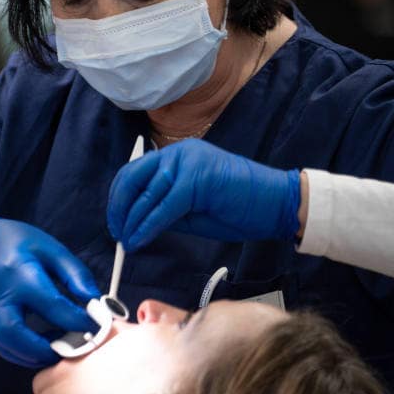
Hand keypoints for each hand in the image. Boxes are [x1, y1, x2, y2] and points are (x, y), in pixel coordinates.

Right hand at [0, 218, 101, 368]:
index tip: (97, 326)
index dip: (77, 320)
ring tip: (59, 349)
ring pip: (5, 346)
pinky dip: (24, 354)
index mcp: (18, 272)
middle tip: (71, 350)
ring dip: (34, 355)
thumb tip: (95, 302)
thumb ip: (75, 275)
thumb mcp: (51, 249)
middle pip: (13, 333)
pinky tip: (43, 347)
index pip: (50, 304)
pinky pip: (3, 346)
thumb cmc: (17, 245)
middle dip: (44, 349)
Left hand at [107, 139, 300, 250]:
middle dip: (119, 209)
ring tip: (128, 241)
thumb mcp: (191, 209)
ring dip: (131, 221)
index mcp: (176, 155)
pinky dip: (147, 226)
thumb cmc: (238, 207)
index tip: (117, 221)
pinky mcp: (196, 177)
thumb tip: (135, 223)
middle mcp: (178, 152)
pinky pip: (163, 206)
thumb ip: (164, 209)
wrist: (276, 203)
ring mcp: (187, 161)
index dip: (119, 199)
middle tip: (118, 232)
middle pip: (132, 178)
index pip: (135, 172)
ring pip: (145, 194)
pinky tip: (140, 240)